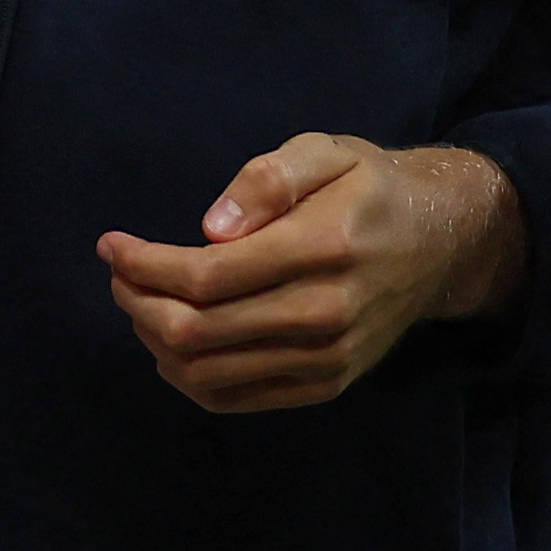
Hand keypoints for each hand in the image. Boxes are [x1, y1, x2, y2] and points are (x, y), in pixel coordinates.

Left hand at [101, 136, 524, 411]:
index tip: (111, 245)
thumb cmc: (368, 188)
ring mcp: (327, 358)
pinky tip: (170, 342)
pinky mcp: (326, 384)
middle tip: (120, 274)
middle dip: (138, 302)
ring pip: (207, 373)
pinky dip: (187, 376)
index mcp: (322, 248)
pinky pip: (234, 398)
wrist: (439, 243)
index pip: (206, 276)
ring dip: (155, 340)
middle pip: (197, 331)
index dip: (143, 265)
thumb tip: (211, 228)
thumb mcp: (325, 152)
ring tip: (140, 302)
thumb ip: (268, 179)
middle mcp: (325, 313)